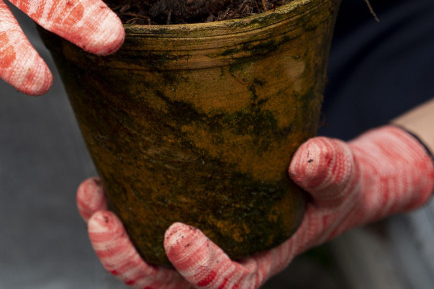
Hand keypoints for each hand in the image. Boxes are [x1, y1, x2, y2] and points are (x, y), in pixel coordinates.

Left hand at [78, 125, 433, 287]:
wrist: (316, 181)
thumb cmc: (328, 186)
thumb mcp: (342, 177)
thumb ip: (331, 170)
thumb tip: (308, 158)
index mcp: (259, 261)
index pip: (228, 283)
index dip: (200, 268)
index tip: (177, 235)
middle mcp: (218, 261)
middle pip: (165, 286)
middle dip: (128, 262)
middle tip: (103, 223)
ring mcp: (192, 247)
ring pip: (142, 267)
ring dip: (109, 242)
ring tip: (92, 199)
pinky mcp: (170, 221)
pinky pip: (134, 232)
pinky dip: (111, 212)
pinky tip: (95, 185)